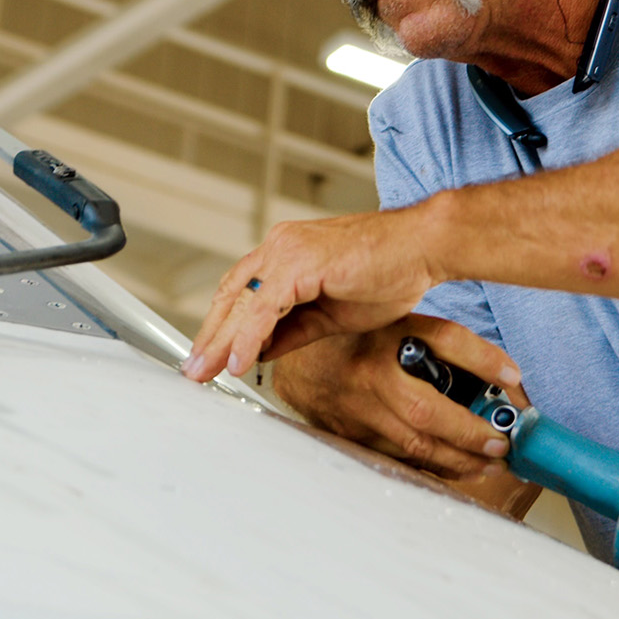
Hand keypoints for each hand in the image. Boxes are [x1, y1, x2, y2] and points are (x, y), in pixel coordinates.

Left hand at [182, 207, 440, 382]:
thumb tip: (262, 350)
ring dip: (220, 341)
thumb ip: (293, 329)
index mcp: (287, 252)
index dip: (223, 325)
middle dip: (210, 336)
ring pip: (242, 302)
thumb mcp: (331, 313)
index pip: (241, 292)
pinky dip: (248, 337)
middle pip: (231, 295)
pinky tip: (238, 361)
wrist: (424, 247)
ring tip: (204, 372)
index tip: (211, 356)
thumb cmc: (391, 271)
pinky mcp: (301, 263)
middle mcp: (281, 246)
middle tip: (194, 371)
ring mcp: (289, 251)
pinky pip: (264, 308)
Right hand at [268, 315, 527, 480]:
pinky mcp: (349, 433)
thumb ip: (437, 347)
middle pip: (428, 411)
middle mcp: (372, 372)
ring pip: (414, 444)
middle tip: (503, 444)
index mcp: (390, 333)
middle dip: (471, 434)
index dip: (485, 359)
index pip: (446, 340)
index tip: (514, 378)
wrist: (296, 358)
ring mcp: (358, 407)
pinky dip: (429, 466)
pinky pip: (396, 457)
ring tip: (489, 464)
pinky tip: (453, 469)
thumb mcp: (398, 325)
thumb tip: (497, 378)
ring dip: (457, 459)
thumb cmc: (356, 339)